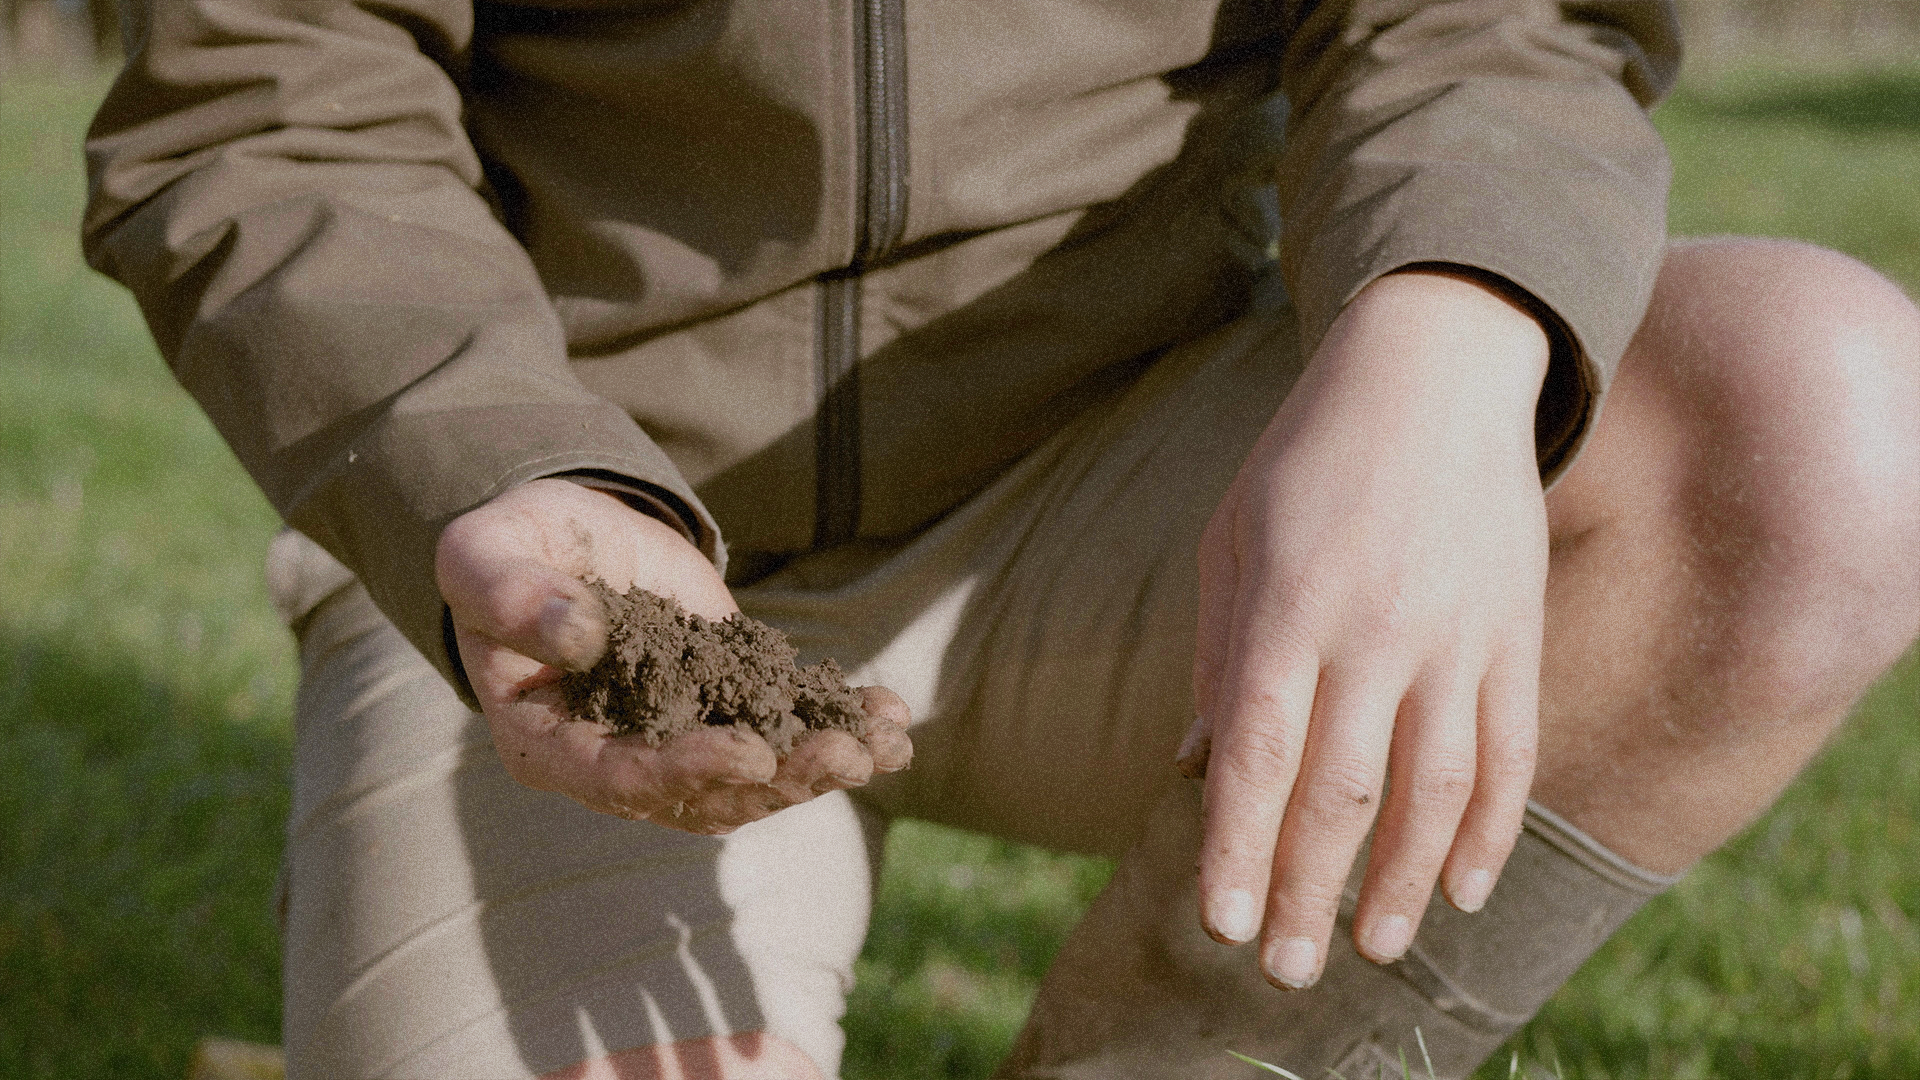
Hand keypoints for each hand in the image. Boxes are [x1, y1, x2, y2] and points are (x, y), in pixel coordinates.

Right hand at [435, 478, 911, 832]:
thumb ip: (515, 597)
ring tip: (888, 744)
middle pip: (707, 795)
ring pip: (758, 774)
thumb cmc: (505, 549)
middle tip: (848, 756)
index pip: (621, 779)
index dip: (686, 774)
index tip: (751, 756)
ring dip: (825, 763)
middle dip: (783, 780)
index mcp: (549, 743)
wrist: (555, 535)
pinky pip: (785, 722)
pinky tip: (893, 714)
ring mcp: (679, 733)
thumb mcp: (486, 559)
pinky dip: (838, 720)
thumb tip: (581, 634)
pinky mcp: (726, 698)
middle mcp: (619, 758)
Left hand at [1184, 271, 1550, 986]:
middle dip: (1307, 894)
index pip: (1259, 758)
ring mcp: (1457, 637)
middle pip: (1341, 795)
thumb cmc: (1307, 457)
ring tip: (1369, 949)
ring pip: (1434, 793)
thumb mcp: (1231, 540)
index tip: (1221, 924)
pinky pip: (1511, 754)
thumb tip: (1199, 769)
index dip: (1239, 851)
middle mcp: (1375, 632)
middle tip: (1285, 970)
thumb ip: (1219, 658)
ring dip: (1399, 884)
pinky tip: (1464, 891)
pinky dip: (1491, 831)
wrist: (1435, 370)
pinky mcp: (1517, 635)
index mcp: (1288, 608)